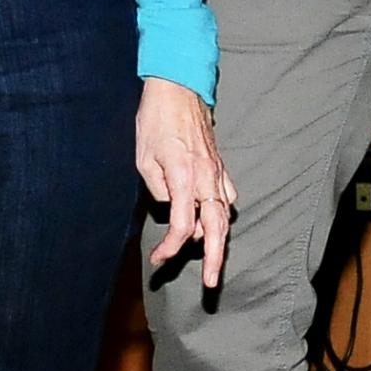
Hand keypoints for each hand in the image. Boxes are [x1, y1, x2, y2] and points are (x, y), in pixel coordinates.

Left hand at [138, 79, 233, 287]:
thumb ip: (158, 189)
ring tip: (213, 259)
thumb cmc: (156, 120)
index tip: (158, 258)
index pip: (182, 226)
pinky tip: (214, 220)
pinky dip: (222, 213)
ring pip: (225, 214)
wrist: (178, 88)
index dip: (171, 248)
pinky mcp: (219, 165)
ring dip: (220, 239)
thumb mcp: (143, 157)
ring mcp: (216, 172)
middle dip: (216, 259)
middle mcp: (206, 178)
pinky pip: (227, 196)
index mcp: (184, 177)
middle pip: (217, 228)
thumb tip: (171, 208)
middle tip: (212, 283)